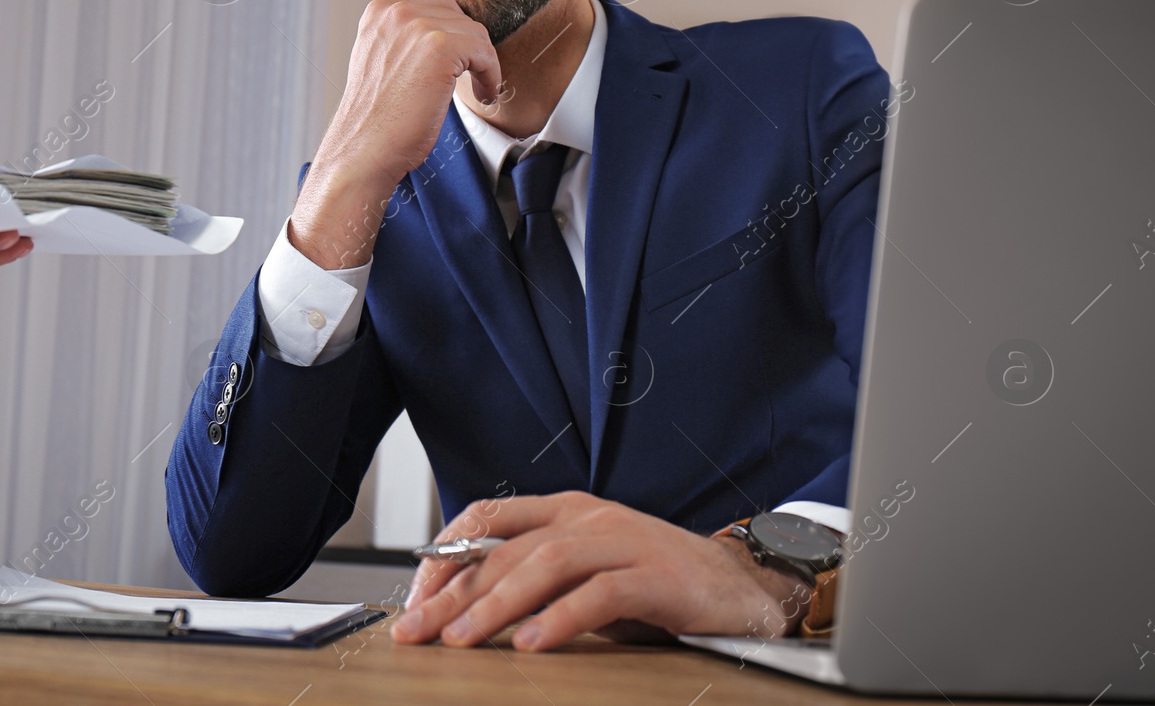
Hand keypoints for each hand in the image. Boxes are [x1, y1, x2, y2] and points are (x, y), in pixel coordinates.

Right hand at [289, 0, 501, 269]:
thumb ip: (406, 39)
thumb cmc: (376, 118)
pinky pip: (485, 51)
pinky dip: (491, 75)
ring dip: (483, 62)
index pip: (434, 5)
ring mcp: (417, 25)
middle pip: (457, 13)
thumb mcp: (384, 61)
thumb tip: (447, 34)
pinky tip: (483, 95)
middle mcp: (395, 11)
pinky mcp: (441, 47)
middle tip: (471, 75)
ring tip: (478, 89)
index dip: (452, 35)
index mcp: (379, 11)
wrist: (363, 150)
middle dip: (468, 44)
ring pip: (475, 32)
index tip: (458, 64)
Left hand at [390, 492, 808, 651]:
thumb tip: (464, 607)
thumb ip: (536, 578)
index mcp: (565, 510)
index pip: (486, 517)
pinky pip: (600, 594)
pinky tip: (532, 644)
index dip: (444, 555)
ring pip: (545, 564)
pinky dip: (561, 619)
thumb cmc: (654, 583)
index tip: (414, 599)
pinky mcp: (655, 576)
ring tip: (461, 641)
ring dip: (496, 605)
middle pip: (506, 549)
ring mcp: (623, 542)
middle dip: (454, 593)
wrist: (740, 585)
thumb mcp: (585, 573)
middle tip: (416, 632)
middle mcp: (588, 517)